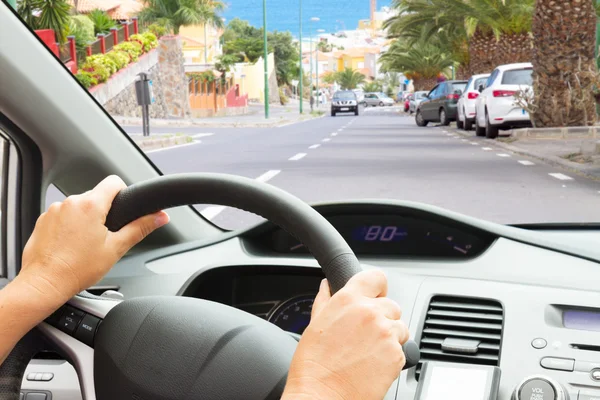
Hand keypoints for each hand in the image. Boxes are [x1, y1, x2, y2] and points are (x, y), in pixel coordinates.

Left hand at [18, 175, 168, 302]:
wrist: (44, 283)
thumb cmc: (77, 269)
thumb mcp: (116, 248)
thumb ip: (140, 228)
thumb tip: (160, 217)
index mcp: (90, 205)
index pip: (113, 182)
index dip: (123, 192)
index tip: (123, 208)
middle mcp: (70, 202)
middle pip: (96, 196)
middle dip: (104, 212)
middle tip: (104, 237)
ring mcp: (54, 210)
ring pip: (79, 207)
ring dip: (85, 219)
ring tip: (85, 244)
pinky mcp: (43, 220)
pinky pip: (63, 216)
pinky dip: (69, 226)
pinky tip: (70, 245)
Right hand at [282, 270, 408, 399]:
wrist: (322, 396)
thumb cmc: (314, 365)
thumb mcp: (315, 324)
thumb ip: (325, 300)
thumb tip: (326, 286)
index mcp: (349, 300)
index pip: (377, 277)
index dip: (377, 288)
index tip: (375, 296)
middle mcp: (370, 312)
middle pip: (391, 305)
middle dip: (383, 317)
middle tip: (365, 335)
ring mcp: (386, 333)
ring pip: (400, 327)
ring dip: (390, 337)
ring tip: (368, 352)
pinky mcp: (397, 355)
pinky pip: (402, 350)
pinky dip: (391, 356)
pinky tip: (372, 364)